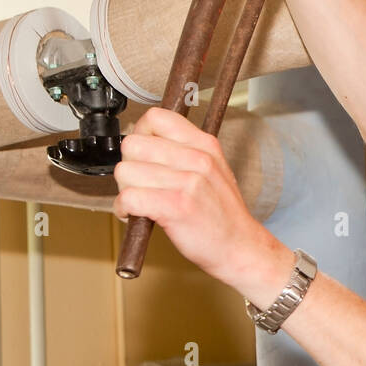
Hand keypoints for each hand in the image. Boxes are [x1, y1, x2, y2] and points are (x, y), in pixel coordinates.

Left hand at [112, 106, 279, 291]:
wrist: (240, 247)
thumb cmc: (222, 214)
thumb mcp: (213, 169)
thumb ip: (183, 151)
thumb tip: (143, 142)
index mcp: (204, 144)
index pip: (155, 118)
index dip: (140, 136)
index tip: (143, 156)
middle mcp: (197, 158)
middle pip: (133, 145)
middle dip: (129, 166)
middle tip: (142, 184)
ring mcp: (188, 182)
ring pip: (126, 172)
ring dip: (125, 190)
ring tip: (142, 202)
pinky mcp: (177, 207)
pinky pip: (129, 197)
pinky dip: (125, 209)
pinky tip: (137, 215)